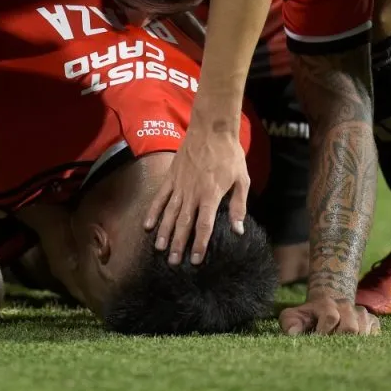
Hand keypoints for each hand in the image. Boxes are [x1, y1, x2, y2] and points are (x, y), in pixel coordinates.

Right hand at [144, 119, 250, 265]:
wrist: (212, 129)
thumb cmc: (230, 154)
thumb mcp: (242, 179)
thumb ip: (238, 205)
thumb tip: (237, 229)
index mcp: (211, 195)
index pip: (204, 226)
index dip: (199, 244)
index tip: (196, 260)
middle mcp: (193, 193)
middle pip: (184, 223)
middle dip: (178, 244)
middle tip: (173, 262)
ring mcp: (179, 185)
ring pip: (169, 213)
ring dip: (164, 232)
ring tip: (159, 249)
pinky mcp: (171, 177)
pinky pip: (160, 197)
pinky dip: (153, 211)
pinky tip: (147, 225)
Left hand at [279, 298, 379, 335]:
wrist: (326, 307)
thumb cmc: (308, 316)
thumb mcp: (293, 317)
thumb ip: (290, 323)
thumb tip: (292, 333)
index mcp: (326, 303)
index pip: (331, 317)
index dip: (324, 332)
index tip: (317, 340)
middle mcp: (346, 305)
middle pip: (350, 327)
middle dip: (339, 339)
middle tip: (330, 345)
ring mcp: (360, 312)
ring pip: (364, 331)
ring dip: (352, 342)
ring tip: (341, 345)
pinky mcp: (372, 321)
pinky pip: (375, 332)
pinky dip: (366, 341)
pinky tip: (354, 344)